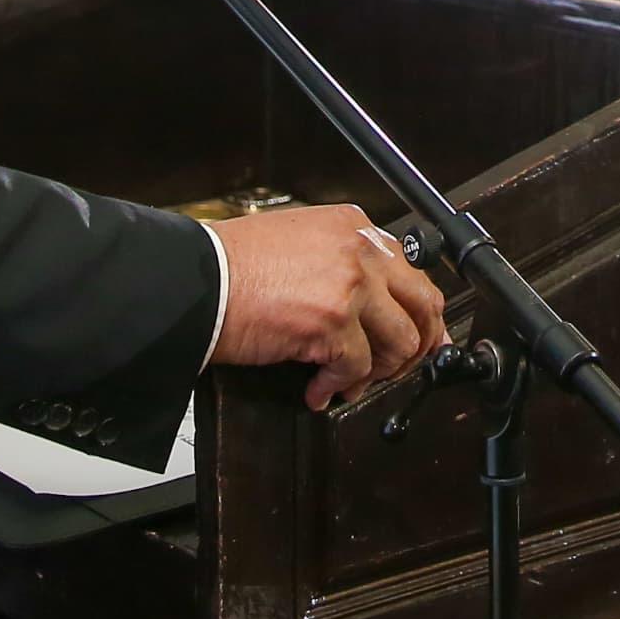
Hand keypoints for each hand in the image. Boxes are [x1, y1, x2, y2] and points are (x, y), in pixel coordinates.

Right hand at [210, 205, 449, 409]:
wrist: (197, 280)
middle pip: (422, 304)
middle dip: (417, 345)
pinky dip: (338, 387)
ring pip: (401, 341)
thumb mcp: (301, 243)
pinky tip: (318, 390)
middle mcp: (360, 251)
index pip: (411, 271)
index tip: (419, 336)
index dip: (418, 312)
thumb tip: (372, 304)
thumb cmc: (234, 264)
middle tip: (398, 368)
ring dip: (378, 372)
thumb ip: (343, 265)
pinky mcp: (333, 322)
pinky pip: (356, 368)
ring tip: (351, 381)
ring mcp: (351, 285)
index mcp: (354, 228)